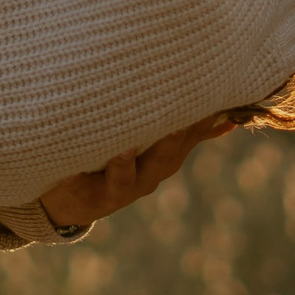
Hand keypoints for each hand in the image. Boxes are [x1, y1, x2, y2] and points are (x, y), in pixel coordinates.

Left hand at [38, 115, 235, 229]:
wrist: (71, 203)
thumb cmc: (116, 160)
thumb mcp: (153, 146)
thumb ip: (187, 132)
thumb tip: (230, 115)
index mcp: (163, 162)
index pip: (188, 137)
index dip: (199, 118)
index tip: (211, 91)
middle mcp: (145, 178)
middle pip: (163, 159)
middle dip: (170, 139)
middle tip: (177, 120)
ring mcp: (115, 191)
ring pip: (123, 178)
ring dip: (124, 162)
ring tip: (123, 148)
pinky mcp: (81, 196)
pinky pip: (75, 185)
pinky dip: (70, 177)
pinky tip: (64, 171)